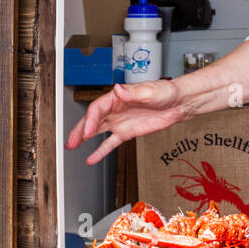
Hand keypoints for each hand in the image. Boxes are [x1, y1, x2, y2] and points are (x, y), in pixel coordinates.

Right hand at [65, 80, 184, 165]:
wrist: (178, 103)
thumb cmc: (166, 92)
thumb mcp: (150, 91)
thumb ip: (133, 92)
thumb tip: (119, 89)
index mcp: (118, 97)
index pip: (97, 108)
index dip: (90, 120)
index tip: (87, 132)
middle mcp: (116, 109)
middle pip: (92, 119)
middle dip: (79, 130)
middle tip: (70, 141)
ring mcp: (120, 121)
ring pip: (97, 131)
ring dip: (84, 139)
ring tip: (72, 147)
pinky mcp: (127, 132)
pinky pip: (111, 142)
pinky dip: (101, 151)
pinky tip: (92, 158)